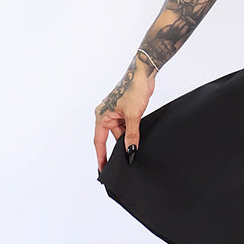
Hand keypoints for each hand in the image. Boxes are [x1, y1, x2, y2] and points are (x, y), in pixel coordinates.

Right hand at [94, 55, 156, 171]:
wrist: (144, 74)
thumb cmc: (134, 89)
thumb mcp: (133, 115)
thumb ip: (131, 134)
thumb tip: (131, 150)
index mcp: (102, 116)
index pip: (99, 141)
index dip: (101, 156)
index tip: (102, 169)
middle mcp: (106, 115)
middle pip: (111, 138)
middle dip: (118, 150)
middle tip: (123, 165)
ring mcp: (116, 114)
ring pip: (120, 133)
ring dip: (127, 141)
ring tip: (134, 153)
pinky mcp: (125, 112)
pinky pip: (127, 127)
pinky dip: (132, 134)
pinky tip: (138, 142)